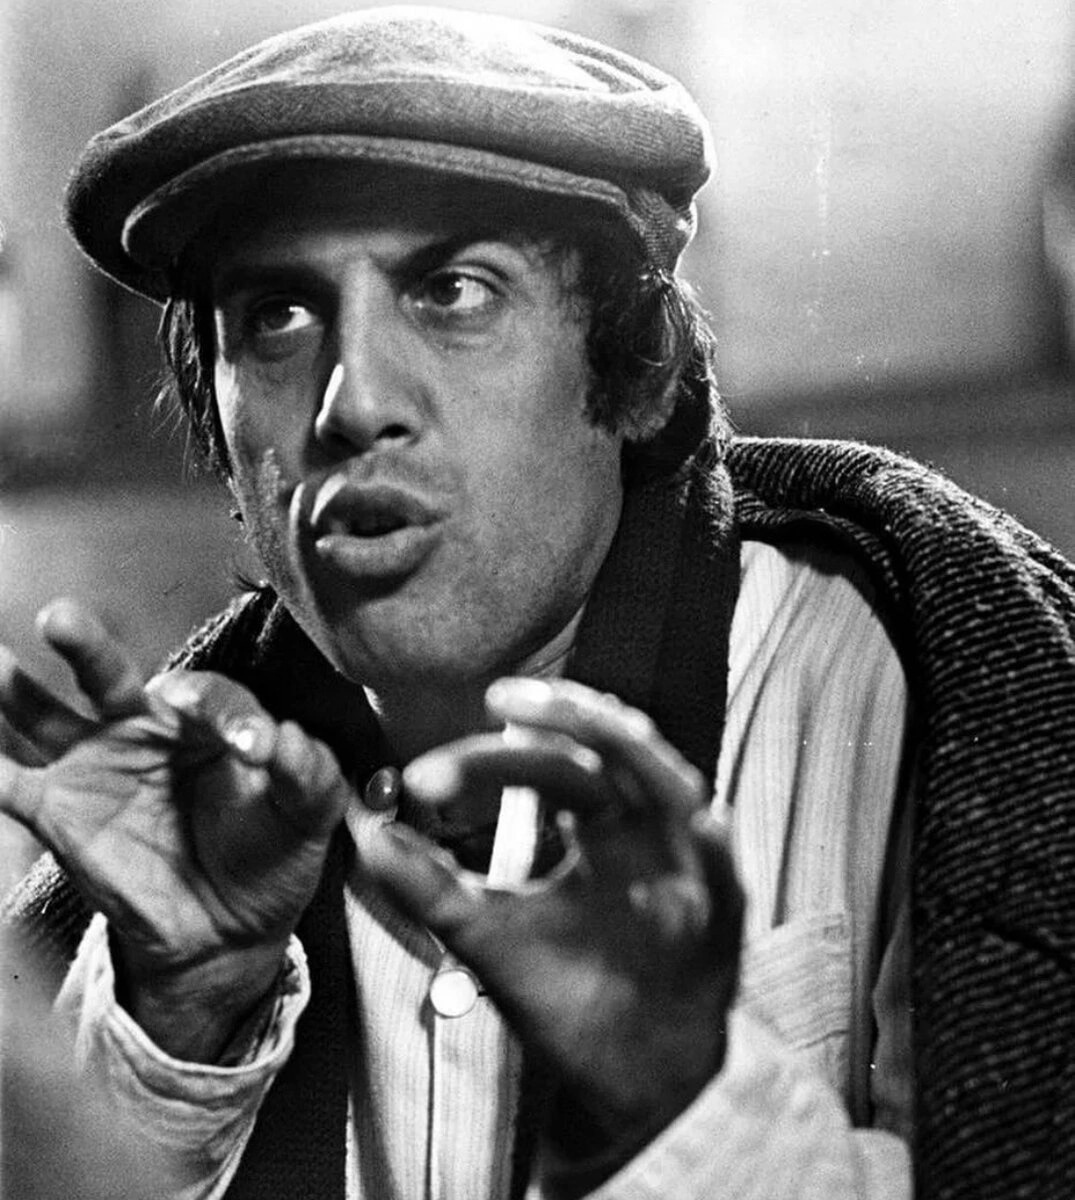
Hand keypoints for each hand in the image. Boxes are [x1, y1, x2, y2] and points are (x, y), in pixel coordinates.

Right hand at [0, 600, 350, 1059]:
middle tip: (60, 618)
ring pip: (46, 718)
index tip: (253, 748)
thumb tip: (281, 739)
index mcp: (207, 718)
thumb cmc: (272, 850)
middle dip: (85, 646)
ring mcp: (96, 767)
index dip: (230, 715)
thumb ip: (306, 770)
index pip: (209, 696)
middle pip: (110, 677)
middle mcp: (144, 729)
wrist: (231, 927)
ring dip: (14, 690)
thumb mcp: (308, 810)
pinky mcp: (61, 814)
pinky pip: (13, 787)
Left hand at [363, 677, 743, 1171]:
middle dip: (567, 716)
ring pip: (675, 787)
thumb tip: (368, 835)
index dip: (485, 762)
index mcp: (594, 824)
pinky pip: (728, 880)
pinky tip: (701, 824)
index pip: (545, 766)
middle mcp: (640, 831)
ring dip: (638, 754)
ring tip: (598, 722)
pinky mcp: (719, 924)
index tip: (418, 780)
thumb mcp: (486, 936)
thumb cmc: (565, 994)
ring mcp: (683, 869)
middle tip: (505, 697)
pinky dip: (715, 851)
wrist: (625, 1080)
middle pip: (614, 750)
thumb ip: (432, 887)